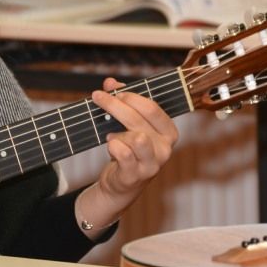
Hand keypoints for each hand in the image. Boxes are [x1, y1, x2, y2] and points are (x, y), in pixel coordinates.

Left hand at [81, 77, 180, 223]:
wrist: (121, 184)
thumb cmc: (129, 149)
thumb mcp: (129, 125)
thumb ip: (123, 101)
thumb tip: (110, 82)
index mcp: (168, 132)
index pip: (153, 108)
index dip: (132, 96)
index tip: (114, 91)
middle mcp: (165, 148)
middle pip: (140, 119)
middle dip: (115, 104)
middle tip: (98, 97)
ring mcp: (152, 164)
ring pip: (135, 137)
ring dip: (117, 131)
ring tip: (111, 134)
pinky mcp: (136, 175)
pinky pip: (123, 153)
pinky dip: (113, 146)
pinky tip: (111, 145)